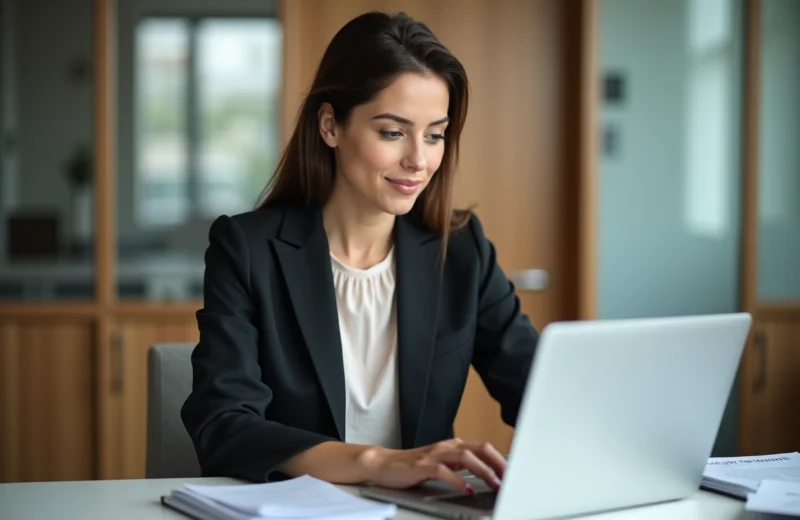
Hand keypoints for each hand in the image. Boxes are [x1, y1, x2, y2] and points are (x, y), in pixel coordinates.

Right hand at [359, 438, 504, 492]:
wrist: (383, 464)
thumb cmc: (413, 466)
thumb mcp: (442, 464)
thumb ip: (460, 466)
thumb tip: (486, 475)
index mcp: (453, 446)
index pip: (483, 448)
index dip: (500, 459)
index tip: (514, 473)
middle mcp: (446, 447)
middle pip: (479, 449)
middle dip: (497, 463)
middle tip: (510, 477)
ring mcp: (434, 455)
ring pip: (465, 457)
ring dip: (483, 470)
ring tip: (495, 483)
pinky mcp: (422, 465)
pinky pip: (443, 471)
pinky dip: (457, 480)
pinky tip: (466, 489)